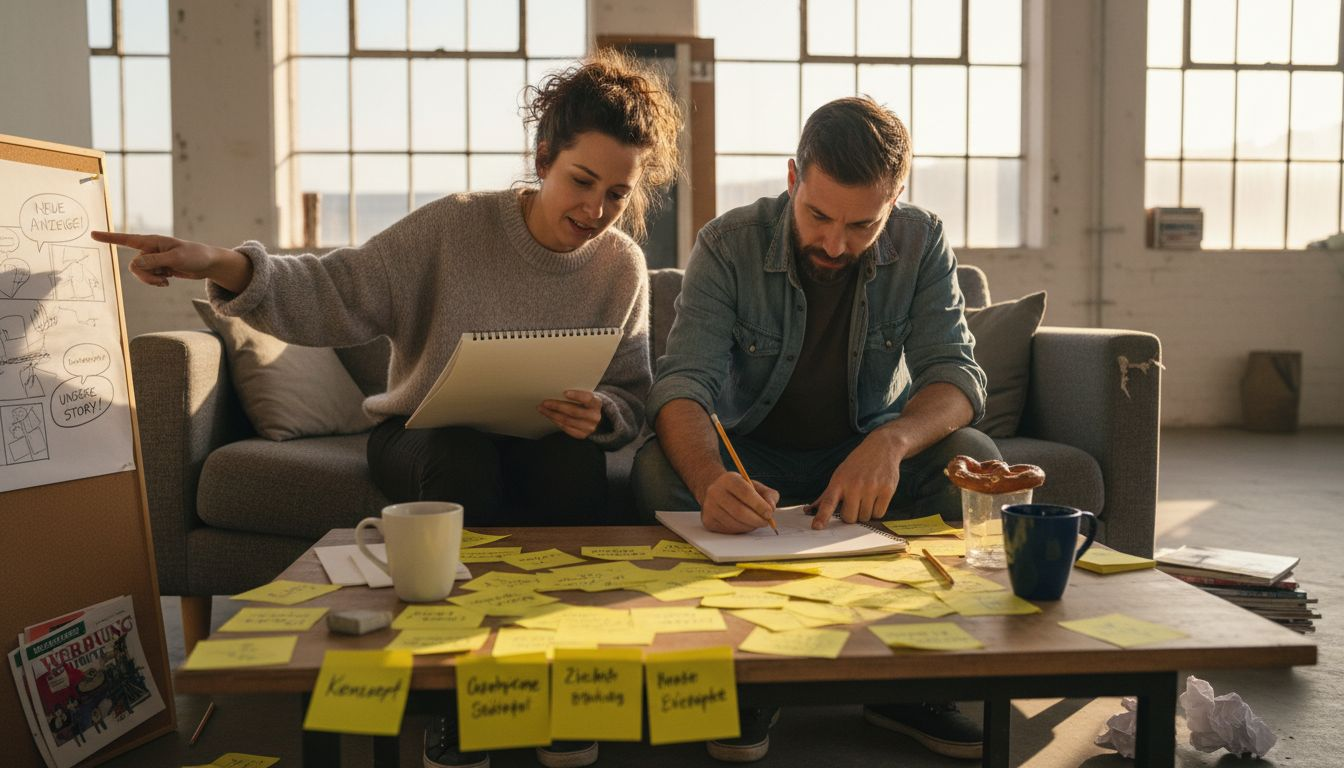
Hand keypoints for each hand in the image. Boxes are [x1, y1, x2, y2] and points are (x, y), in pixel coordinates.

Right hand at [91, 230, 225, 286]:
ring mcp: (153, 260)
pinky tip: (168, 281)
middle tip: (163, 278)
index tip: (92, 234)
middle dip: (145, 276)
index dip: (109, 238)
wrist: (207, 264)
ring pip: (140, 274)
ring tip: (167, 279)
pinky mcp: (157, 269)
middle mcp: (149, 249)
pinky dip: (156, 282)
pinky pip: (148, 279)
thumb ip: (155, 261)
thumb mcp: (176, 258)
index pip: (126, 239)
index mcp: (152, 241)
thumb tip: (135, 264)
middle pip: (134, 266)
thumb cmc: (194, 256)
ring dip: (152, 280)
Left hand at [538, 389, 602, 439]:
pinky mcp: (582, 435)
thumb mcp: (585, 397)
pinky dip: (556, 422)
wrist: (593, 417)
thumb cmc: (585, 403)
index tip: (565, 392)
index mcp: (596, 403)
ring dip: (552, 415)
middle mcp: (594, 416)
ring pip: (567, 421)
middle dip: (557, 406)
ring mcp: (589, 427)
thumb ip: (576, 394)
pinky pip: (566, 428)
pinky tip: (550, 416)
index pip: (587, 398)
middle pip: (573, 411)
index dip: (577, 395)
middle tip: (545, 402)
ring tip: (543, 409)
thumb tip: (556, 391)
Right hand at [700, 473, 780, 533]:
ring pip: (734, 523)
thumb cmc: (739, 489)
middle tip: (766, 522)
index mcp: (728, 479)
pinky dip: (741, 530)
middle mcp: (715, 492)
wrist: (715, 491)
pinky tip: (744, 524)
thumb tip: (771, 507)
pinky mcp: (708, 520)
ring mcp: (709, 507)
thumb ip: (768, 494)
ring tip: (756, 522)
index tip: (769, 513)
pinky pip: (728, 530)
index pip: (745, 492)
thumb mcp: (755, 486)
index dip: (759, 504)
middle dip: (756, 519)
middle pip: (739, 511)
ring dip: (750, 526)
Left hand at [810, 431, 901, 528]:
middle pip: (849, 518)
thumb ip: (826, 495)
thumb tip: (808, 510)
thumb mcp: (840, 475)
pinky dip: (877, 510)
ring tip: (866, 497)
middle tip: (854, 503)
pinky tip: (876, 497)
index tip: (817, 526)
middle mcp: (854, 484)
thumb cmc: (857, 464)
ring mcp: (871, 487)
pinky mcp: (887, 490)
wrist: (882, 447)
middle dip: (851, 515)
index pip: (828, 501)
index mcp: (839, 481)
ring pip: (865, 518)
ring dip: (865, 513)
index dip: (822, 516)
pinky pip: (879, 513)